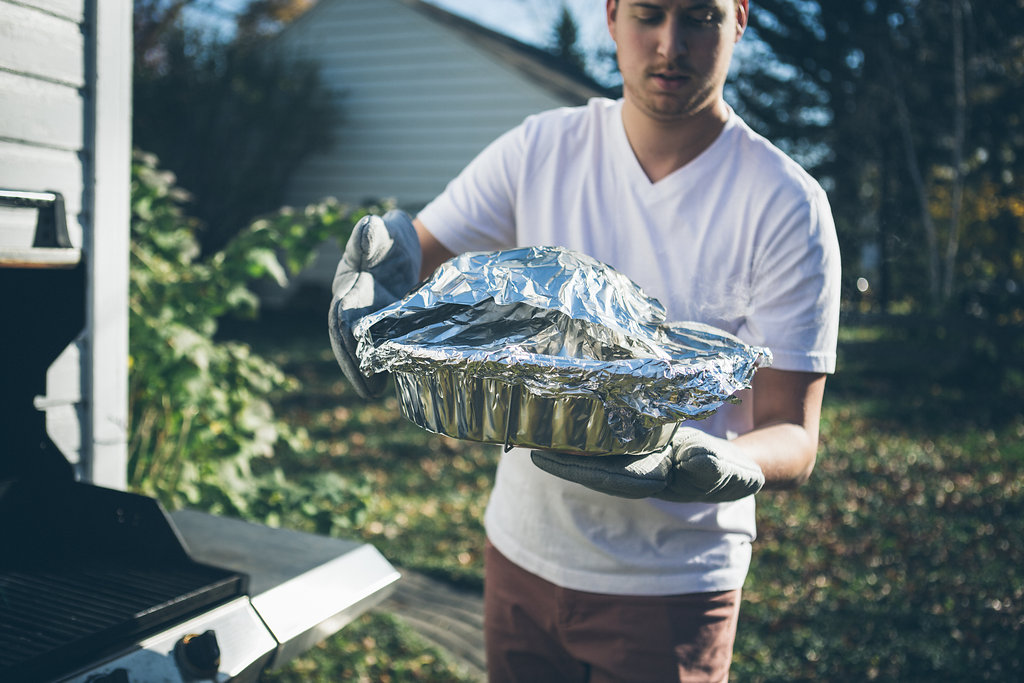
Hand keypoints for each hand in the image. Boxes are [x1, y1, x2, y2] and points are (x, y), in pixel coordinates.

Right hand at [328, 210, 420, 397]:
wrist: (402, 247)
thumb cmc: (389, 238)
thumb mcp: (382, 232)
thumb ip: (373, 235)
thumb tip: (368, 229)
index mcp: (348, 287)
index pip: (341, 313)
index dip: (345, 333)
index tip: (353, 348)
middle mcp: (351, 308)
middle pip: (346, 339)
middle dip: (353, 363)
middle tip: (365, 387)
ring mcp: (366, 321)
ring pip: (361, 348)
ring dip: (364, 370)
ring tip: (373, 392)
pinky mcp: (383, 329)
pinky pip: (379, 350)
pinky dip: (383, 365)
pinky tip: (393, 381)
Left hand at [530, 427, 764, 502]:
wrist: (735, 468)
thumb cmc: (733, 472)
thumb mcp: (735, 473)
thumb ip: (716, 470)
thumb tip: (693, 462)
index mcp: (658, 480)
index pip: (611, 476)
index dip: (578, 468)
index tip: (543, 457)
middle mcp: (639, 473)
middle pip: (592, 468)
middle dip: (560, 458)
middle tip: (523, 443)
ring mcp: (636, 461)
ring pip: (594, 455)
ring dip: (565, 446)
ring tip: (530, 430)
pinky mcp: (637, 446)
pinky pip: (605, 440)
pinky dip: (583, 432)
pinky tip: (560, 419)